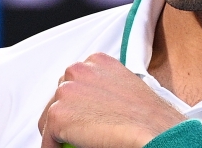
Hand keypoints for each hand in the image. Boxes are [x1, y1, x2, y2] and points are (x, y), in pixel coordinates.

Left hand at [38, 52, 185, 147]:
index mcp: (97, 61)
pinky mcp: (57, 114)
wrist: (154, 130)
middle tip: (81, 132)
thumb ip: (106, 90)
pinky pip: (48, 139)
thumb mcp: (128, 90)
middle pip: (59, 97)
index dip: (79, 103)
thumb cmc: (150, 117)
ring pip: (49, 117)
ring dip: (61, 132)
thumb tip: (96, 107)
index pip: (74, 81)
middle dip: (68, 115)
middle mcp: (79, 70)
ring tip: (79, 141)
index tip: (83, 116)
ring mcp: (66, 91)